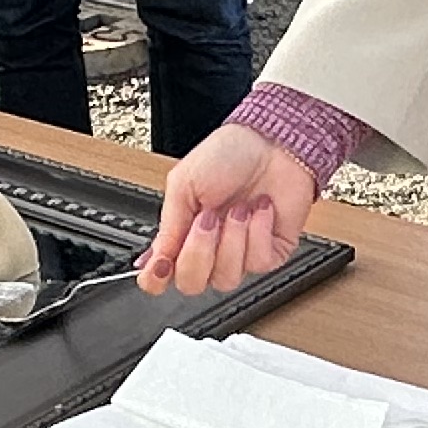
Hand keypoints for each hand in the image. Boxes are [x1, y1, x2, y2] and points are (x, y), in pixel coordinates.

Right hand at [139, 123, 321, 295]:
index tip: (160, 265)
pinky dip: (258, 232)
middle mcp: (208, 249)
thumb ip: (168, 225)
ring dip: (232, 239)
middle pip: (191, 284)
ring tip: (238, 209)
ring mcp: (239, 254)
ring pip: (226, 278)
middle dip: (199, 252)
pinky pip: (258, 263)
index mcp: (181, 234)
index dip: (155, 279)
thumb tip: (155, 259)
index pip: (158, 276)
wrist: (272, 144)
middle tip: (207, 219)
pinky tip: (259, 211)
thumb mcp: (184, 182)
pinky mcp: (270, 253)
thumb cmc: (229, 155)